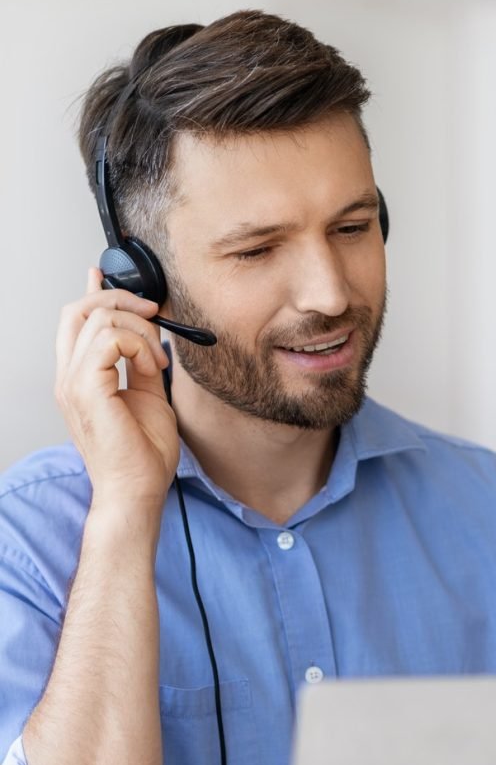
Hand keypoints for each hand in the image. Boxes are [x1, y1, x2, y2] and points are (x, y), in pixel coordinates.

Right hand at [55, 269, 178, 510]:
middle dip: (122, 299)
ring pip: (98, 317)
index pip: (74, 321)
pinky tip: (153, 366)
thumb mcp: (149, 397)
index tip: (106, 275)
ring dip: (139, 330)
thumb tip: (151, 338)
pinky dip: (139, 345)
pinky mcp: (87, 388)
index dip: (90, 291)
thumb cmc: (143, 456)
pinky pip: (110, 338)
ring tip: (158, 359)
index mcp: (80, 379)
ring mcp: (73, 382)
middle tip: (154, 314)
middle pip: (79, 309)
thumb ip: (144, 366)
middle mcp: (69, 377)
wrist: (138, 490)